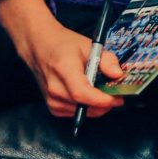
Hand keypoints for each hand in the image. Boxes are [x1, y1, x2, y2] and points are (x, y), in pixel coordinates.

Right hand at [0, 0, 124, 119]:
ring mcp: (51, 99)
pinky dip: (87, 107)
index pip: (81, 93)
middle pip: (84, 106)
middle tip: (116, 94)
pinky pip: (76, 113)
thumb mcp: (90, 46)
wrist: (39, 46)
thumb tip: (118, 75)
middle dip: (105, 103)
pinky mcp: (53, 107)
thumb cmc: (64, 45)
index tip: (117, 98)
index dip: (101, 99)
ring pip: (82, 112)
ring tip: (102, 92)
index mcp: (63, 69)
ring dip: (97, 106)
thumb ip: (107, 60)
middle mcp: (54, 87)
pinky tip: (89, 95)